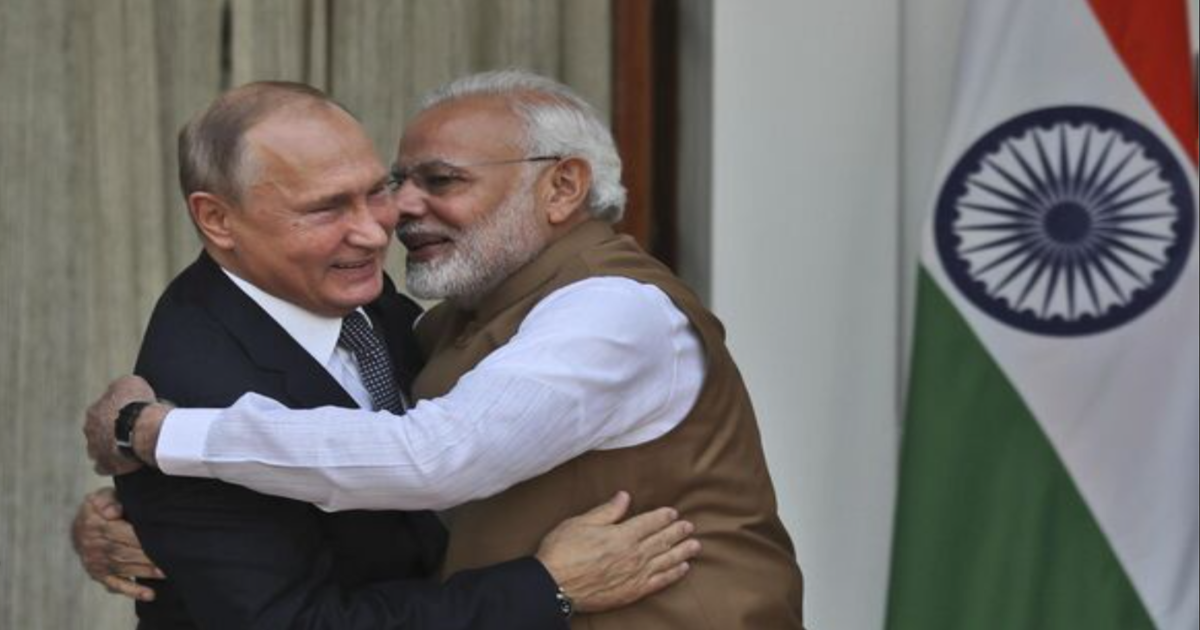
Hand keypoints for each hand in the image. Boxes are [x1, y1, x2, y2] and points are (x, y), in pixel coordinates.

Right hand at [71, 487, 163, 600]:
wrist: (81, 525)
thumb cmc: (100, 507)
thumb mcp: (101, 496)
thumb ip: (108, 500)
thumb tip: (113, 511)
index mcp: (95, 525)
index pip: (120, 533)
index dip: (139, 537)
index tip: (159, 539)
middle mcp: (94, 546)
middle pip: (124, 553)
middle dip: (147, 557)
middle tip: (169, 559)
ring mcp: (96, 563)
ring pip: (125, 569)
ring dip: (145, 572)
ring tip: (165, 572)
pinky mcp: (100, 575)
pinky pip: (117, 585)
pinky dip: (133, 591)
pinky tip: (149, 594)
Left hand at [83, 375, 155, 474]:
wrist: (144, 430)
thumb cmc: (138, 405)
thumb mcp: (130, 382)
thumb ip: (120, 387)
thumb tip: (121, 390)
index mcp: (93, 411)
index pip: (102, 410)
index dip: (117, 412)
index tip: (131, 413)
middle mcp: (89, 430)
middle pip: (99, 430)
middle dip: (110, 430)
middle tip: (131, 429)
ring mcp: (95, 450)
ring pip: (98, 449)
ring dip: (110, 447)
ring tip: (130, 446)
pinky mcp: (105, 465)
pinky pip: (104, 466)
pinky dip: (112, 464)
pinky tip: (123, 461)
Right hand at [535, 491, 701, 612]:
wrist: (553, 586)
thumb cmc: (562, 552)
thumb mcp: (581, 523)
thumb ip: (607, 511)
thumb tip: (624, 496)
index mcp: (621, 535)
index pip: (649, 522)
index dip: (663, 516)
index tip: (673, 512)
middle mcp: (633, 555)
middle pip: (662, 540)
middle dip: (677, 532)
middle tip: (689, 526)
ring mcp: (635, 575)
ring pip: (666, 560)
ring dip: (682, 552)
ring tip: (695, 545)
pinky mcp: (632, 592)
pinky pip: (659, 582)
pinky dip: (673, 574)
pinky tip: (683, 568)